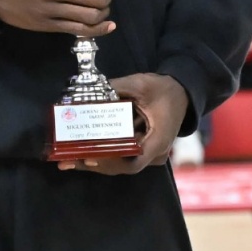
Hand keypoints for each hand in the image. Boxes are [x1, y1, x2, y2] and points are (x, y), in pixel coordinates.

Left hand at [56, 73, 187, 174]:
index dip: (110, 162)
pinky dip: (104, 154)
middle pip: (122, 166)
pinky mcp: (143, 149)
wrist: (183, 92)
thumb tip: (89, 93)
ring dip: (96, 161)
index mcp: (157, 140)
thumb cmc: (165, 90)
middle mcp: (154, 153)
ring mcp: (150, 154)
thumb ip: (116, 88)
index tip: (90, 157)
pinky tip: (83, 151)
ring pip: (120, 164)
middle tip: (68, 161)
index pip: (133, 162)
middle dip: (94, 164)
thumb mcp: (142, 85)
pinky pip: (123, 156)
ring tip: (68, 160)